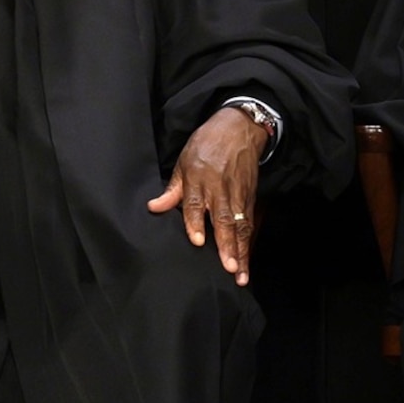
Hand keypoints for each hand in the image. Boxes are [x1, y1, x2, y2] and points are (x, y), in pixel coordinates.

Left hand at [148, 103, 268, 282]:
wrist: (239, 128)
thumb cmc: (207, 144)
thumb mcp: (184, 161)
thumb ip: (172, 189)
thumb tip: (153, 207)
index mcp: (198, 179)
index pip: (195, 204)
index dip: (196, 223)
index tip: (198, 241)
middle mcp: (219, 189)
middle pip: (223, 220)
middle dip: (227, 244)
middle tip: (228, 267)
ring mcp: (237, 194)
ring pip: (240, 226)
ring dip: (241, 251)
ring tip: (240, 274)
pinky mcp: (250, 198)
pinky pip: (249, 224)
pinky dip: (249, 244)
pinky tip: (246, 262)